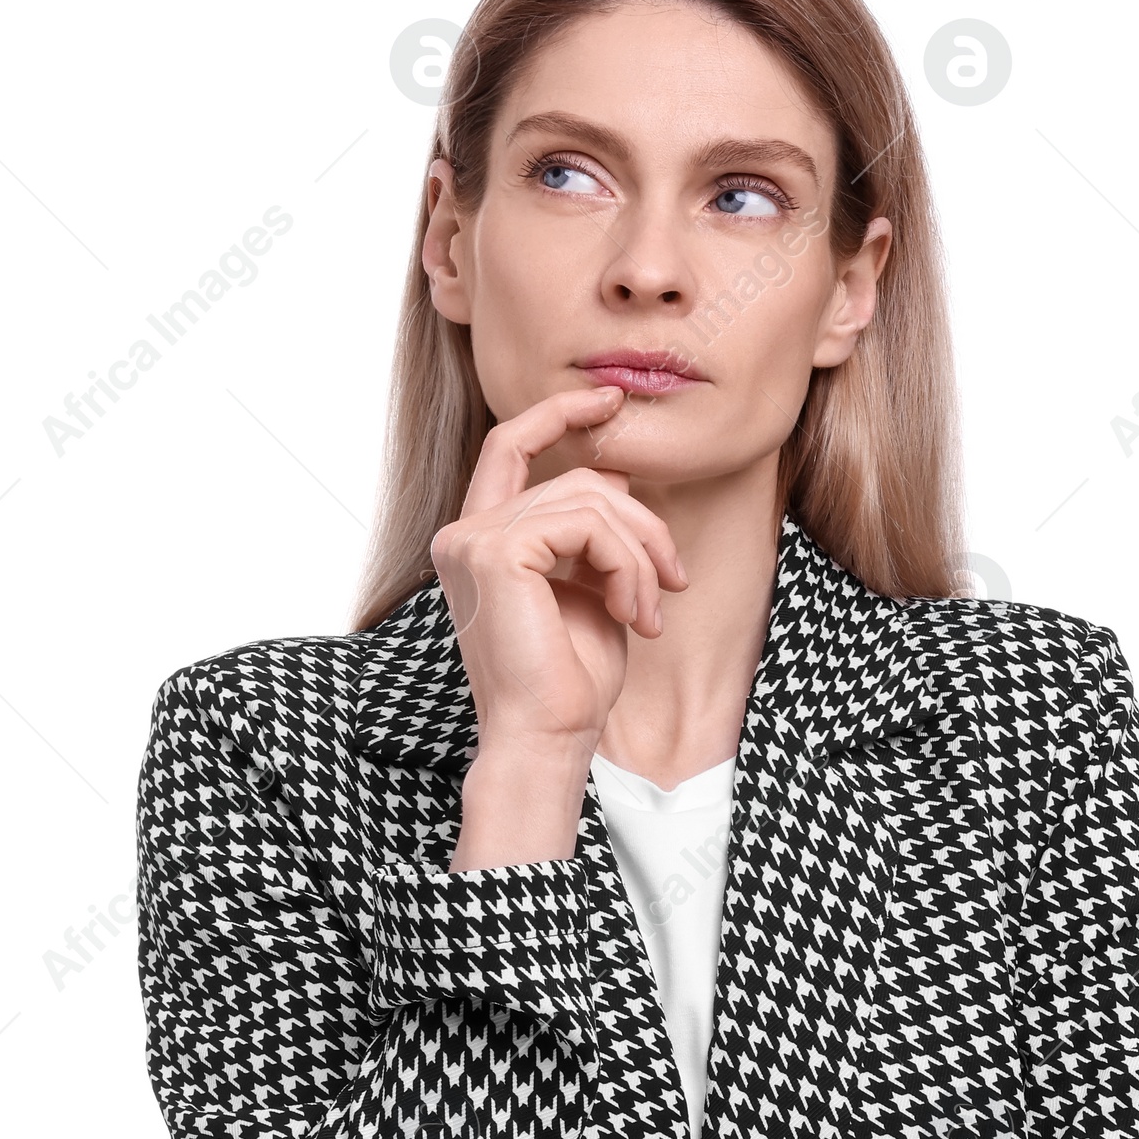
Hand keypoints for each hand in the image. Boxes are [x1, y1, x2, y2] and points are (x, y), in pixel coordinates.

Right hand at [431, 387, 687, 866]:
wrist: (547, 738)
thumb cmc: (570, 681)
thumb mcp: (593, 590)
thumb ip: (595, 534)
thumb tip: (614, 474)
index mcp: (480, 540)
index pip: (511, 446)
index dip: (560, 414)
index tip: (612, 400)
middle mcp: (465, 534)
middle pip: (575, 479)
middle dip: (641, 522)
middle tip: (674, 579)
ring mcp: (472, 540)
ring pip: (588, 499)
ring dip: (640, 553)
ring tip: (650, 610)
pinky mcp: (494, 552)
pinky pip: (586, 524)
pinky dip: (626, 564)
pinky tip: (632, 612)